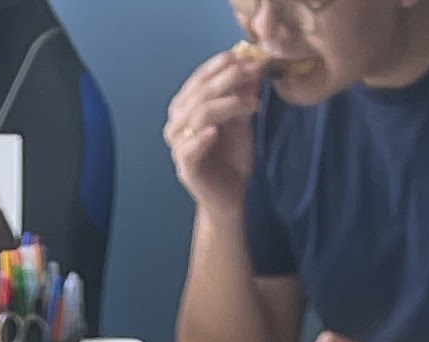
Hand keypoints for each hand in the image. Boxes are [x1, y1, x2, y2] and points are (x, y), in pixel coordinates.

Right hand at [166, 44, 264, 213]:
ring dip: (224, 106)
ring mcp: (178, 147)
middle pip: (198, 95)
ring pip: (195, 117)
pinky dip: (200, 139)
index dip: (219, 66)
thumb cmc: (232, 160)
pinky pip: (188, 150)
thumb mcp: (241, 123)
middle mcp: (177, 124)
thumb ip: (241, 99)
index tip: (243, 56)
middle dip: (226, 80)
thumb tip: (251, 70)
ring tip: (248, 102)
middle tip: (250, 73)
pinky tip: (215, 132)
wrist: (231, 198)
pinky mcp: (185, 169)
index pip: (199, 80)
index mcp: (186, 109)